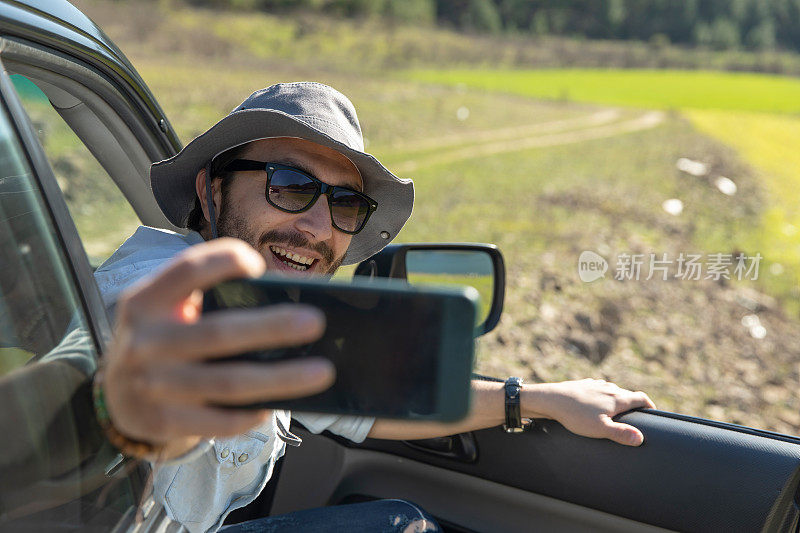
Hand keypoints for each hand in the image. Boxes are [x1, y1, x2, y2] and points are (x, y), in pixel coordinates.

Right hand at [102, 238, 334, 449]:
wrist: (116, 394)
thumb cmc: (165, 338)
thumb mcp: (168, 309)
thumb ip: (209, 300)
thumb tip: (285, 304)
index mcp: (147, 301)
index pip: (185, 271)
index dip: (221, 262)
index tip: (257, 265)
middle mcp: (145, 341)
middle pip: (217, 332)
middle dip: (271, 326)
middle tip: (316, 322)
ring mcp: (151, 384)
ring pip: (227, 382)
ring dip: (280, 378)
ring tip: (322, 371)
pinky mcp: (161, 421)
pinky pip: (217, 420)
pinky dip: (250, 413)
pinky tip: (276, 404)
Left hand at [527, 379, 655, 445]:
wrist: (551, 398)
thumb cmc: (575, 415)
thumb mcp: (600, 428)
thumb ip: (621, 433)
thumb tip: (641, 439)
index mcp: (617, 398)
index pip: (641, 398)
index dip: (650, 406)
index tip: (653, 415)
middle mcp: (609, 388)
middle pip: (628, 395)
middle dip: (634, 406)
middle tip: (635, 419)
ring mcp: (596, 384)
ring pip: (613, 391)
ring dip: (618, 401)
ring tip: (616, 414)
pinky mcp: (584, 384)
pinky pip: (599, 390)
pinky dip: (603, 397)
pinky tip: (596, 406)